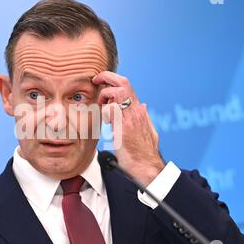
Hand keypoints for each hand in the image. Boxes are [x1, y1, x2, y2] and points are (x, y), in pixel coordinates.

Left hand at [92, 71, 165, 186]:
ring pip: (116, 92)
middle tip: (96, 81)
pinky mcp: (124, 128)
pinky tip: (107, 124)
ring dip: (104, 96)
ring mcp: (131, 118)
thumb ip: (144, 117)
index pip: (127, 85)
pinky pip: (110, 110)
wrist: (148, 167)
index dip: (112, 79)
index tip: (101, 81)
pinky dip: (104, 113)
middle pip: (122, 82)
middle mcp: (137, 111)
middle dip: (106, 77)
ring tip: (103, 109)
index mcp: (139, 111)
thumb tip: (144, 106)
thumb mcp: (148, 130)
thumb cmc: (145, 152)